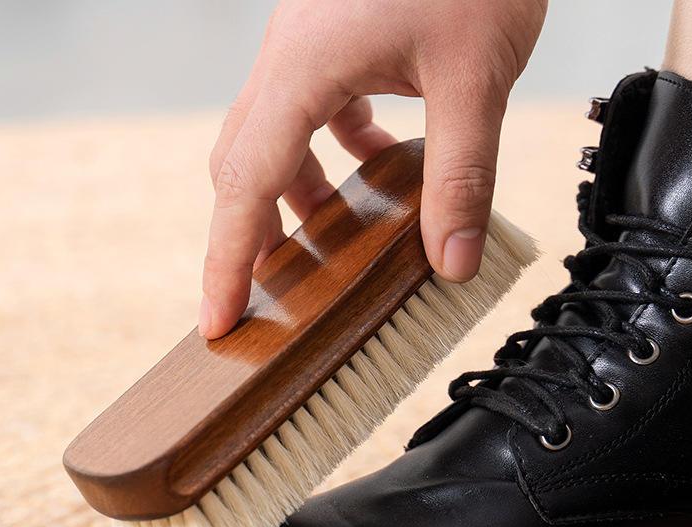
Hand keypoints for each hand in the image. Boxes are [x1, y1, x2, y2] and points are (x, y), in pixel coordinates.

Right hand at [200, 0, 546, 337]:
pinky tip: (377, 162)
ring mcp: (306, 48)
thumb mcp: (476, 73)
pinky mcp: (332, 40)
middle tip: (266, 297)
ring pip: (271, 141)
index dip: (227, 264)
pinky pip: (311, 113)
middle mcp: (288, 60)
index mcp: (302, 68)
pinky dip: (332, 153)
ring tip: (327, 241)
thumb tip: (452, 261)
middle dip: (249, 238)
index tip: (216, 321)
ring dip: (293, 198)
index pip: (244, 188)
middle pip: (240, 168)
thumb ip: (463, 175)